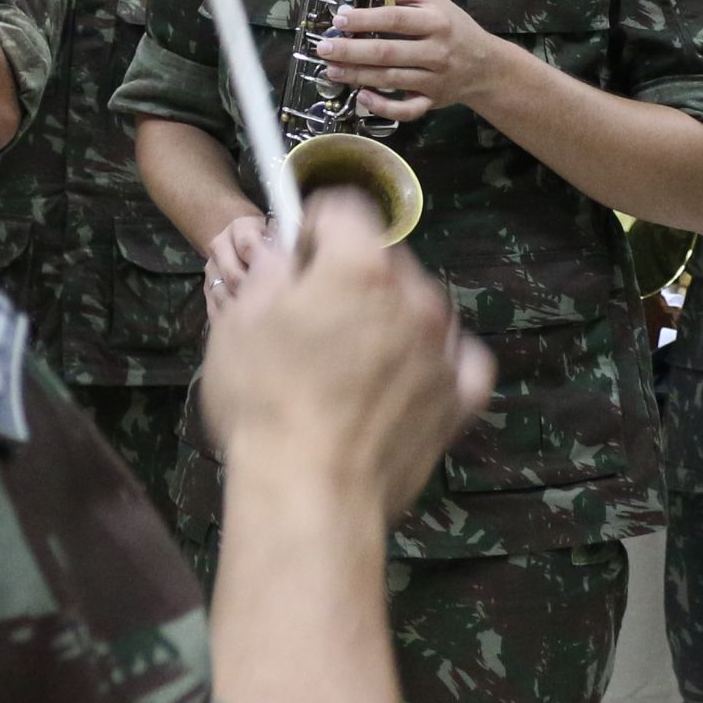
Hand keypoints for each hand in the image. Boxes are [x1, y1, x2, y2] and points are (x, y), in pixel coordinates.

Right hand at [202, 193, 488, 516]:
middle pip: (386, 261)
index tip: (296, 259)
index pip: (345, 209)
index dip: (313, 229)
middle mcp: (416, 296)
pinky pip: (462, 359)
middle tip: (314, 320)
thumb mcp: (240, 321)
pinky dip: (439, 360)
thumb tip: (285, 253)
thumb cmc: (266, 404)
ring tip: (354, 360)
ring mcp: (446, 348)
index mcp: (362, 265)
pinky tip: (410, 374)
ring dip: (396, 318)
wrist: (309, 494)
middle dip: (354, 277)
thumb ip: (271, 270)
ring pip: (424, 307)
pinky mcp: (461, 398)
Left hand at [318, 0, 510, 121]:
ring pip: (390, 80)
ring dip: (356, 75)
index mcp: (436, 22)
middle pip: (387, 53)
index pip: (395, 19)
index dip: (365, 20)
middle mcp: (436, 52)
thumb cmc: (454, 27)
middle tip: (324, 48)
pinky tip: (362, 97)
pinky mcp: (431, 102)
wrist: (485, 66)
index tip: (339, 19)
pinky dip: (383, 106)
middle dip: (351, 51)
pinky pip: (405, 110)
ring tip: (330, 69)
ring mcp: (434, 80)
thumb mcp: (435, 0)